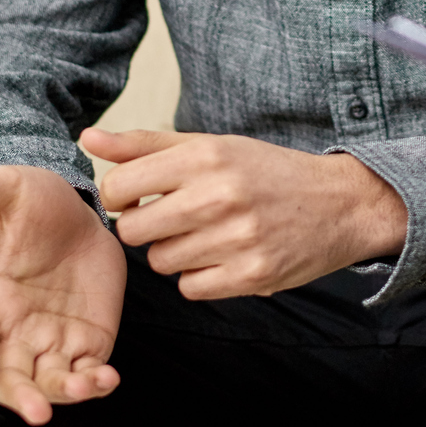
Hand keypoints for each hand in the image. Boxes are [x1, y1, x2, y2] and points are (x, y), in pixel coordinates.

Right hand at [0, 165, 125, 424]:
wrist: (78, 211)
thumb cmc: (33, 203)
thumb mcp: (8, 190)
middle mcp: (16, 330)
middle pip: (10, 379)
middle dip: (21, 398)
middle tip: (37, 412)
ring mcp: (52, 339)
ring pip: (50, 382)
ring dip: (64, 393)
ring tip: (87, 385)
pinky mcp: (88, 341)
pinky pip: (88, 372)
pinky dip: (97, 382)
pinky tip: (108, 379)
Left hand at [87, 129, 408, 299]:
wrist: (340, 204)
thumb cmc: (266, 172)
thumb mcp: (210, 145)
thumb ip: (145, 144)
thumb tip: (86, 138)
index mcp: (205, 156)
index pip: (118, 187)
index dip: (120, 197)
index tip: (139, 198)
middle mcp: (219, 195)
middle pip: (131, 231)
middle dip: (143, 229)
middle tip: (171, 220)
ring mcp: (237, 239)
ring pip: (160, 262)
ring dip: (174, 253)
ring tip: (206, 236)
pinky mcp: (252, 276)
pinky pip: (190, 288)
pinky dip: (200, 277)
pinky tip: (223, 257)